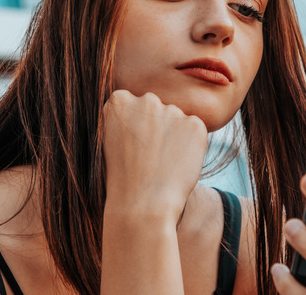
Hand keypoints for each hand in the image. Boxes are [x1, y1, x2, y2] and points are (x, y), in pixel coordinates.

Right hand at [101, 90, 207, 224]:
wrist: (142, 205)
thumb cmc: (121, 179)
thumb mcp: (110, 141)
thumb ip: (127, 119)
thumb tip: (147, 115)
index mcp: (118, 101)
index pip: (133, 105)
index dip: (135, 129)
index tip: (132, 147)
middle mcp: (146, 99)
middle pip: (156, 110)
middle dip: (156, 128)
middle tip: (150, 158)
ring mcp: (172, 110)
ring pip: (177, 120)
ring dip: (174, 137)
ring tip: (162, 165)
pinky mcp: (195, 124)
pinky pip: (195, 131)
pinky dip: (191, 146)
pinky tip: (177, 165)